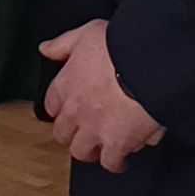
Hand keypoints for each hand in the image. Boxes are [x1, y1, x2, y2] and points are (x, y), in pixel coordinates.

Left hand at [39, 19, 165, 171]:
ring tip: (102, 147)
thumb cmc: (121, 46)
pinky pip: (112, 162)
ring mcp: (94, 130)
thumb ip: (63, 44)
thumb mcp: (86, 33)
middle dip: (73, 134)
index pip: (51, 106)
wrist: (149, 64)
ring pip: (82, 152)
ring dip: (92, 150)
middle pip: (63, 134)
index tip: (71, 110)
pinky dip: (117, 162)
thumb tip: (45, 50)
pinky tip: (124, 158)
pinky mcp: (118, 144)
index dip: (62, 109)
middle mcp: (75, 111)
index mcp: (65, 85)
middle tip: (86, 132)